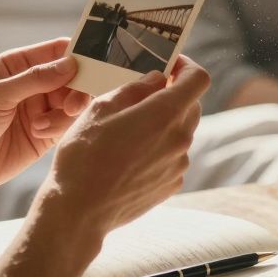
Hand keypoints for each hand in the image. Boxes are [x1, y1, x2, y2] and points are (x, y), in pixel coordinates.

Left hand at [0, 38, 91, 196]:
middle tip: (73, 104)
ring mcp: (41, 108)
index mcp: (18, 64)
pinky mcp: (47, 133)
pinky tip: (38, 132)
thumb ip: (34, 79)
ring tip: (45, 124)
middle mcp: (34, 83)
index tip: (94, 63)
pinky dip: (59, 126)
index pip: (57, 50)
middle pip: (73, 76)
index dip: (77, 54)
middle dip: (78, 87)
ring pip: (73, 100)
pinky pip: (67, 123)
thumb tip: (71, 64)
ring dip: (67, 110)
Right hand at [41, 56, 209, 235]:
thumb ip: (134, 89)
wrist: (79, 211)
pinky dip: (159, 148)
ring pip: (181, 131)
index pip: (198, 79)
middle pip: (191, 104)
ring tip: (128, 130)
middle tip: (143, 94)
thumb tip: (156, 78)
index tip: (168, 65)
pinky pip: (173, 156)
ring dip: (163, 122)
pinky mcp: (171, 185)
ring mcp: (178, 165)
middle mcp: (179, 140)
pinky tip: (129, 156)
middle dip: (172, 93)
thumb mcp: (101, 109)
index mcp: (164, 114)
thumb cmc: (84, 157)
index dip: (186, 66)